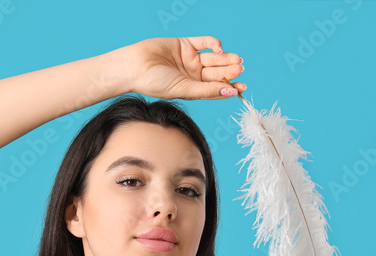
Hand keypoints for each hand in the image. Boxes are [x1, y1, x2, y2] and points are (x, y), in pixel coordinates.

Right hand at [123, 36, 245, 100]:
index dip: (230, 87)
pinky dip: (214, 44)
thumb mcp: (184, 89)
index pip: (216, 88)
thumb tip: (230, 92)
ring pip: (214, 58)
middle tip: (240, 69)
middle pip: (217, 72)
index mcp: (192, 88)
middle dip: (229, 71)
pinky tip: (218, 49)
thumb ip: (207, 90)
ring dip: (226, 58)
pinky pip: (205, 42)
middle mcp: (193, 74)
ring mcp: (190, 58)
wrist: (135, 67)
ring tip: (236, 59)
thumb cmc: (155, 83)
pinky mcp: (186, 44)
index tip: (241, 87)